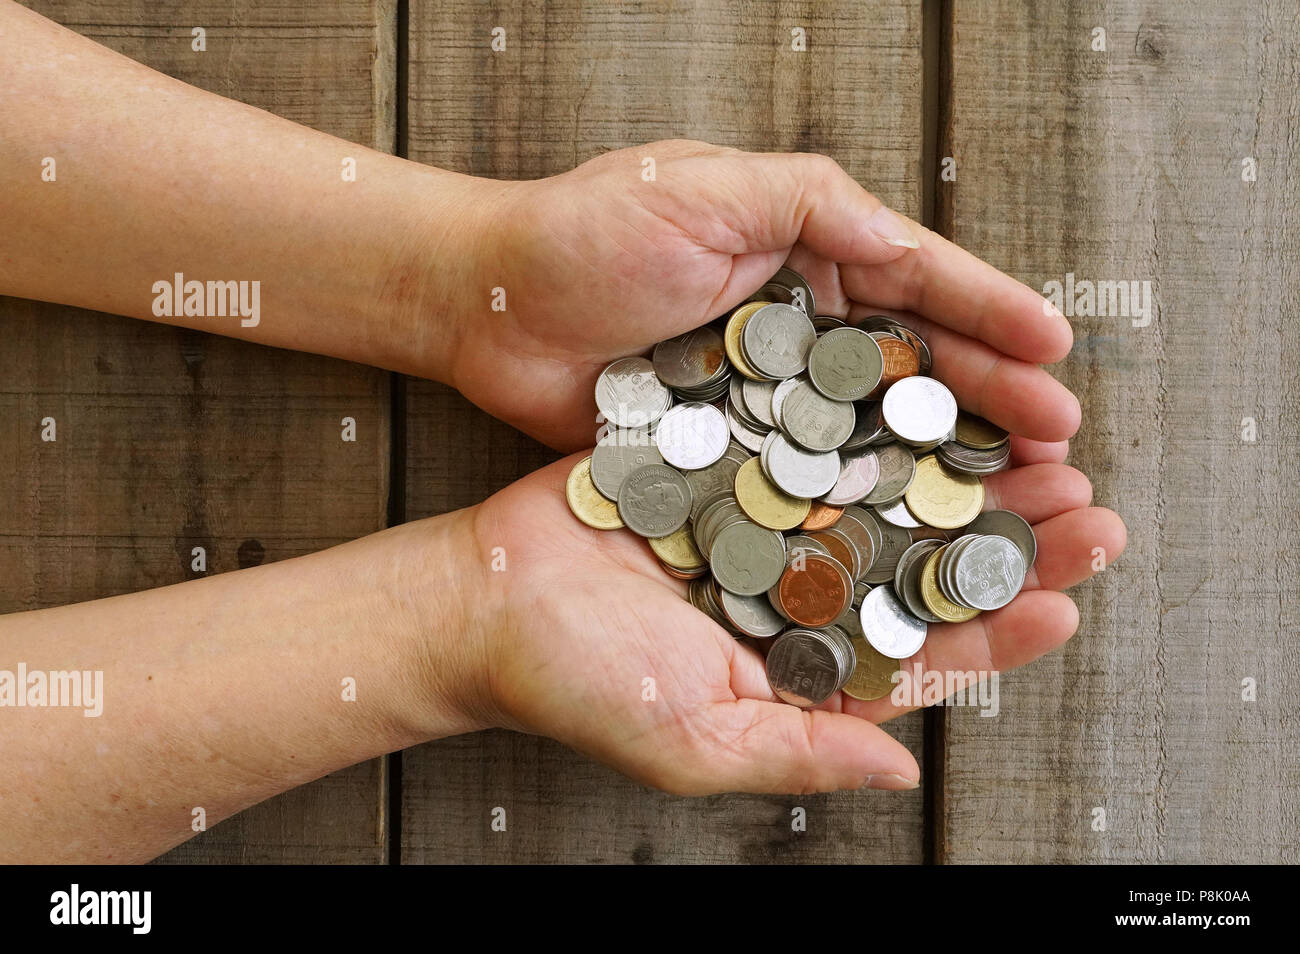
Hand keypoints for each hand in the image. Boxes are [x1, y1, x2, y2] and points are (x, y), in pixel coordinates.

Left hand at [445, 140, 1080, 451]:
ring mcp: (762, 392)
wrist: (484, 307)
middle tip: (1060, 439)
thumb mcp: (701, 188)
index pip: (916, 281)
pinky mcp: (722, 446)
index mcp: (801, 252)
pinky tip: (907, 524)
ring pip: (870, 427)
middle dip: (989, 396)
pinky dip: (857, 497)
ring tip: (1011, 488)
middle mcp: (794, 324)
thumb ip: (805, 201)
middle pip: (912, 364)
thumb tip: (900, 235)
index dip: (989, 313)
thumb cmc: (582, 232)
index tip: (1054, 349)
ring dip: (942, 457)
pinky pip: (803, 475)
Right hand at [456, 450, 1125, 794]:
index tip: (1065, 603)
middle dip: (1006, 538)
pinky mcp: (732, 466)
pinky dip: (870, 422)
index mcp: (801, 668)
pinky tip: (925, 398)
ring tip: (1029, 441)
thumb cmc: (578, 683)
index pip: (921, 655)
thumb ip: (801, 751)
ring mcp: (767, 526)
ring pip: (885, 494)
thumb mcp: (694, 740)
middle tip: (1085, 508)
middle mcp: (797, 595)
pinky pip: (812, 441)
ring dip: (958, 471)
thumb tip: (903, 775)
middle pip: (923, 564)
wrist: (485, 597)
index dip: (999, 631)